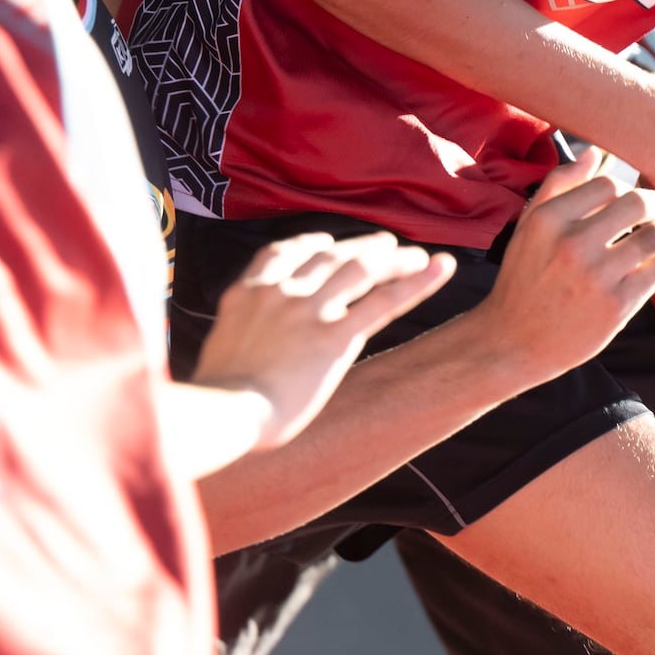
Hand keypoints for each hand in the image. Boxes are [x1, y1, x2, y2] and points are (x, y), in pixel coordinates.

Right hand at [190, 233, 454, 450]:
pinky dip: (416, 282)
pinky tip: (439, 268)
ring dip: (393, 259)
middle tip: (384, 244)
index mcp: (246, 294)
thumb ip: (238, 338)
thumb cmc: (215, 401)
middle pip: (329, 254)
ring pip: (360, 269)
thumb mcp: (217, 353)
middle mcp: (279, 292)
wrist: (223, 413)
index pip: (281, 252)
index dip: (310, 243)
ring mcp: (309, 310)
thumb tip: (242, 352)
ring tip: (416, 256)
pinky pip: (383, 302)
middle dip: (359, 247)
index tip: (326, 240)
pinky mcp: (335, 336)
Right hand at [471, 147, 654, 382]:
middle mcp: (572, 244)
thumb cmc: (524, 279)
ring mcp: (596, 277)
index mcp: (548, 219)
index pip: (608, 183)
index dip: (626, 188)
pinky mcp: (617, 306)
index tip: (631, 198)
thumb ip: (560, 186)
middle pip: (638, 203)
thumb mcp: (528, 227)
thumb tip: (597, 153)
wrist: (514, 342)